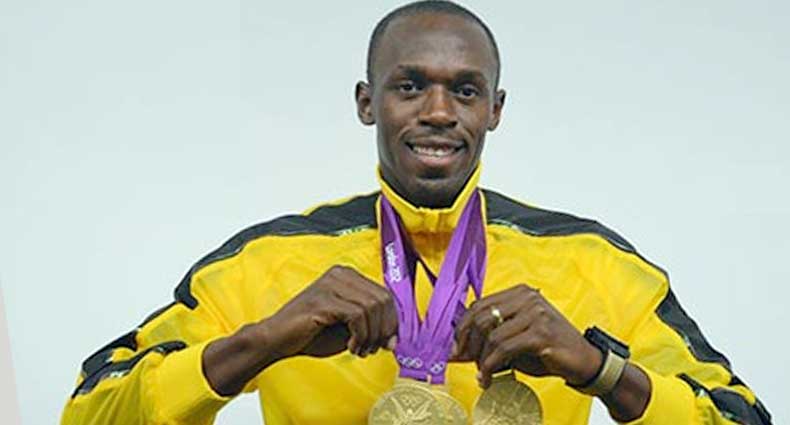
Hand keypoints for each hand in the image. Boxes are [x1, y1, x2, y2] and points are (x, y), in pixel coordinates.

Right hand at [263, 265, 397, 359]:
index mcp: (348, 275)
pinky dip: (360, 336)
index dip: (392, 321)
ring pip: (372, 307)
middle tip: (374, 349)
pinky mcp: (324, 299)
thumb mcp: (348, 328)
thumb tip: (394, 337)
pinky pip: (357, 315)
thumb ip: (370, 326)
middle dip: (384, 329)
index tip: (388, 343)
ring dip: (371, 335)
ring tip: (361, 350)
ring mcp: (331, 284)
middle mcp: (341, 274)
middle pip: (383, 299)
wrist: (276, 339)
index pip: (385, 294)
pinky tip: (351, 347)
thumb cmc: (310, 334)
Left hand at [452, 284, 602, 387]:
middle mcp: (527, 297)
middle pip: (481, 317)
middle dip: (468, 343)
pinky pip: (504, 348)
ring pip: (491, 335)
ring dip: (481, 359)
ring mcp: (535, 313)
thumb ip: (490, 340)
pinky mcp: (541, 332)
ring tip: (481, 374)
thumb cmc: (549, 349)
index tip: (455, 348)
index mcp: (520, 292)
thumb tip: (458, 351)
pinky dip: (491, 365)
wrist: (583, 361)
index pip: (479, 305)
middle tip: (463, 362)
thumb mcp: (516, 339)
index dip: (462, 328)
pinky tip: (489, 377)